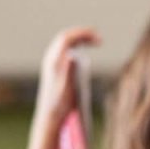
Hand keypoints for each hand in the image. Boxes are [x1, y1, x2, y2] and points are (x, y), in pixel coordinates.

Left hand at [28, 26, 99, 148]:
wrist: (50, 115)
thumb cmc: (59, 104)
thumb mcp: (66, 89)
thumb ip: (68, 72)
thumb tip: (72, 56)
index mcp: (53, 62)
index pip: (66, 38)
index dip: (82, 33)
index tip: (98, 37)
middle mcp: (50, 59)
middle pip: (65, 37)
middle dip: (82, 34)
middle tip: (99, 38)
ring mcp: (51, 62)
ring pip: (64, 42)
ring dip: (80, 38)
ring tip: (96, 41)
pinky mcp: (54, 67)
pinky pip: (65, 49)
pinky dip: (76, 45)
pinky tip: (85, 49)